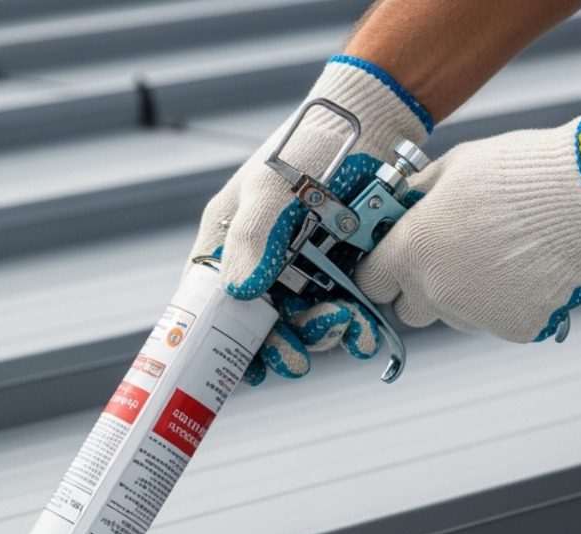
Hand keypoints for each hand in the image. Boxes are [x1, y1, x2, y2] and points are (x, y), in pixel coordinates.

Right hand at [187, 56, 431, 382]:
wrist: (373, 119)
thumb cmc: (308, 142)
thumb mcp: (270, 186)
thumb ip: (253, 239)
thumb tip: (241, 293)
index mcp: (228, 240)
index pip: (207, 302)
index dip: (215, 341)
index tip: (237, 369)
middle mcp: (260, 259)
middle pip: (257, 322)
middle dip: (277, 346)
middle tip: (297, 362)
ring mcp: (301, 266)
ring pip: (300, 320)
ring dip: (319, 334)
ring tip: (343, 328)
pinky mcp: (339, 268)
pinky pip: (338, 307)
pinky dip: (349, 322)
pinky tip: (362, 328)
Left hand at [355, 112, 580, 343]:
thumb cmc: (520, 173)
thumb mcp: (452, 167)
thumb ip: (416, 195)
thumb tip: (397, 205)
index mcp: (411, 250)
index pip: (370, 281)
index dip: (382, 269)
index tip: (393, 259)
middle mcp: (435, 290)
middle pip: (408, 309)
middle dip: (419, 288)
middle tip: (450, 257)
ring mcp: (474, 314)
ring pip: (453, 315)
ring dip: (464, 295)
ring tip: (498, 255)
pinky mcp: (512, 327)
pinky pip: (495, 320)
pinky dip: (506, 302)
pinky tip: (526, 269)